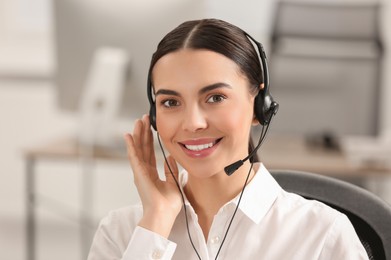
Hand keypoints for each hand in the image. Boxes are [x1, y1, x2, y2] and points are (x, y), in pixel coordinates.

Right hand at [124, 115, 182, 237]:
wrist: (163, 214)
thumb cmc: (168, 205)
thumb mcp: (173, 183)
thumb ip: (171, 170)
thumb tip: (170, 157)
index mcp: (152, 175)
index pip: (150, 153)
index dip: (149, 140)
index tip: (150, 128)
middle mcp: (144, 172)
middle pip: (142, 148)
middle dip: (143, 133)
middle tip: (143, 119)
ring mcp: (140, 172)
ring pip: (137, 149)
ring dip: (137, 135)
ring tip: (138, 121)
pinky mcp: (138, 173)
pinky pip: (134, 157)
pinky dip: (130, 146)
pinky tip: (128, 136)